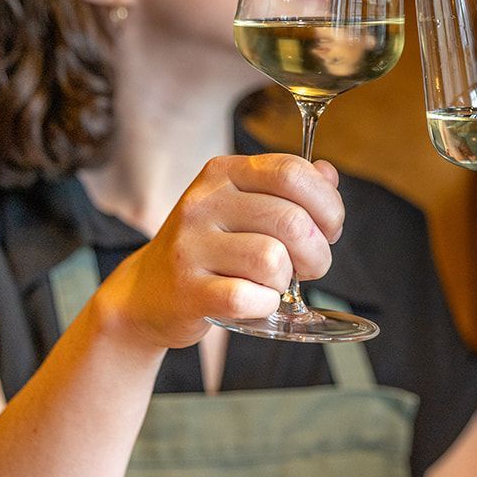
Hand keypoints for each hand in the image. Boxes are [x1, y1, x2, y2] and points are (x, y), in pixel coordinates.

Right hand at [98, 154, 344, 348]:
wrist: (146, 293)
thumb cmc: (210, 249)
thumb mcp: (245, 207)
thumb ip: (289, 188)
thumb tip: (328, 173)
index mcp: (224, 173)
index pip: (292, 172)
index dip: (327, 204)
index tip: (330, 229)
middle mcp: (204, 202)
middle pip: (292, 221)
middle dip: (318, 252)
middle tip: (311, 267)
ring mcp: (191, 245)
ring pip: (273, 260)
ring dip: (287, 280)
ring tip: (274, 283)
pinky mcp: (186, 289)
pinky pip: (247, 297)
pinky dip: (264, 305)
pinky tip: (255, 301)